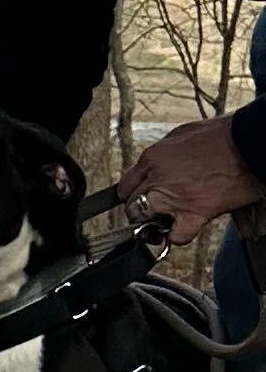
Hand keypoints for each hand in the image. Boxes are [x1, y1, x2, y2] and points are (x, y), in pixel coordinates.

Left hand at [120, 113, 256, 244]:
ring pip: (145, 221)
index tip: (139, 198)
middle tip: (156, 208)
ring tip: (167, 218)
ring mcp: (174, 198)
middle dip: (141, 209)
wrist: (246, 142)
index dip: (131, 194)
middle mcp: (157, 179)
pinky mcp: (196, 213)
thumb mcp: (180, 134)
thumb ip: (162, 153)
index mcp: (152, 159)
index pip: (124, 186)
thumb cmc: (220, 135)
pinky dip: (178, 237)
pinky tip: (183, 228)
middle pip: (131, 205)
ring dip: (154, 223)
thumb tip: (154, 165)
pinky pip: (177, 236)